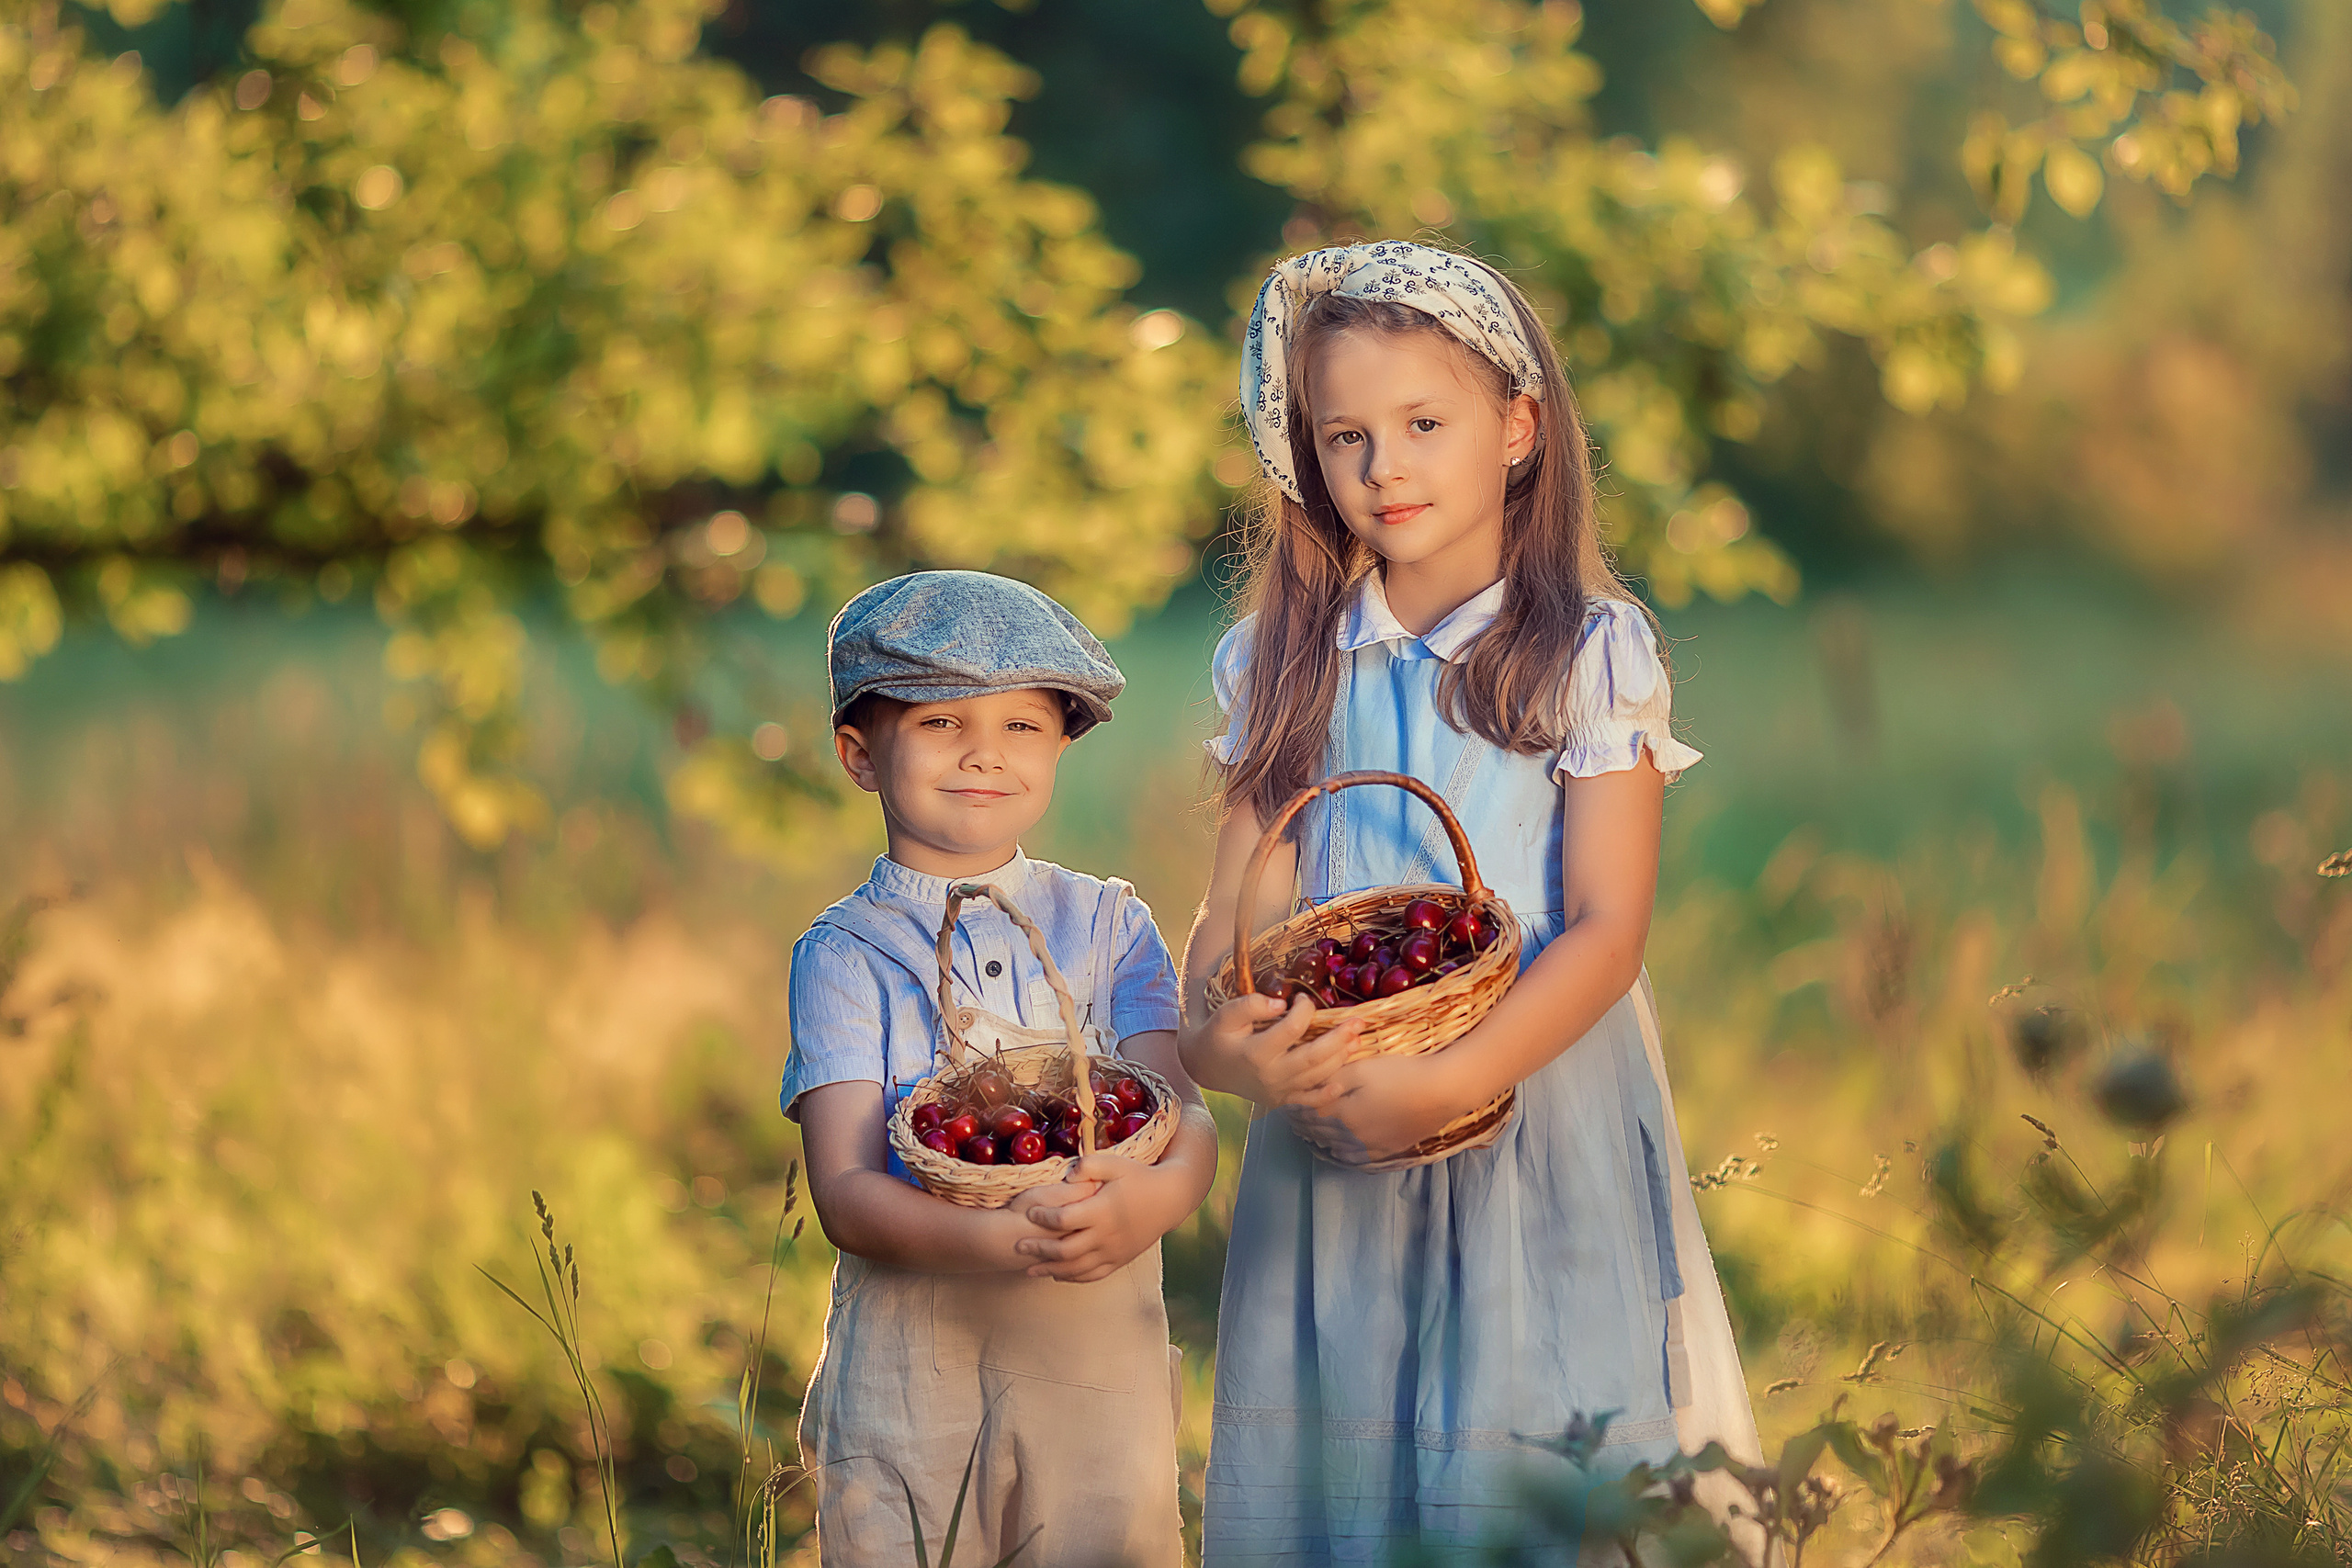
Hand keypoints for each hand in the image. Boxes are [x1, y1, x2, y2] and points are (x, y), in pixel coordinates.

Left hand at [1015, 1155, 1176, 1282]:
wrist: (1171, 1198)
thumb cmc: (1140, 1176)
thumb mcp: (1116, 1163)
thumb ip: (1089, 1166)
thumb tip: (1065, 1175)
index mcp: (1102, 1210)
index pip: (1064, 1219)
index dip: (1043, 1217)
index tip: (1028, 1211)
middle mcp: (1107, 1235)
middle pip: (1064, 1249)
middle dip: (1038, 1249)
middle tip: (1018, 1246)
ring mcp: (1114, 1251)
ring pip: (1077, 1268)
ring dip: (1050, 1270)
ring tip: (1029, 1270)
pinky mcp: (1120, 1260)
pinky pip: (1093, 1275)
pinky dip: (1073, 1278)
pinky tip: (1057, 1275)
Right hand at [1178, 991, 1358, 1105]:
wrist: (1206, 1068)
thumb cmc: (1217, 1038)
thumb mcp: (1225, 1015)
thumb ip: (1250, 1005)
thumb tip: (1281, 1002)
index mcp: (1256, 1052)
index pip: (1292, 1029)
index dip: (1304, 1010)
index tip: (1304, 999)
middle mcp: (1271, 1074)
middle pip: (1314, 1056)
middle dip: (1339, 1038)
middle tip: (1358, 1022)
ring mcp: (1279, 1090)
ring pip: (1317, 1076)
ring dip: (1340, 1058)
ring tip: (1357, 1040)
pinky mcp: (1281, 1099)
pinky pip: (1308, 1100)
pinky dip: (1326, 1095)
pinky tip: (1340, 1084)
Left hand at [1284, 1050, 1470, 1163]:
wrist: (1441, 1092)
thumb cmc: (1400, 1075)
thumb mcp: (1362, 1069)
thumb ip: (1333, 1080)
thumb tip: (1309, 1087)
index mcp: (1342, 1115)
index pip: (1309, 1114)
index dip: (1295, 1108)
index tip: (1284, 1101)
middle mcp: (1353, 1136)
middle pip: (1321, 1132)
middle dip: (1304, 1124)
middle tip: (1292, 1117)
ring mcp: (1372, 1146)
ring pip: (1337, 1147)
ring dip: (1321, 1138)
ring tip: (1311, 1131)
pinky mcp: (1389, 1149)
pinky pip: (1358, 1157)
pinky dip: (1343, 1152)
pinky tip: (1340, 1147)